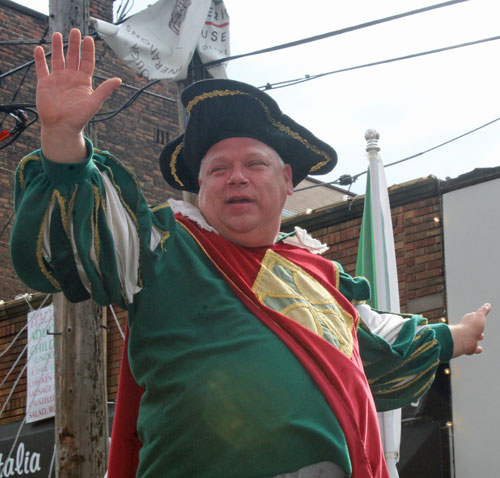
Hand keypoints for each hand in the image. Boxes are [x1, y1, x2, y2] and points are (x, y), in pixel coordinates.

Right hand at [35, 29, 121, 161]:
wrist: (62, 127)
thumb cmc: (80, 118)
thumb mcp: (94, 102)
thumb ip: (105, 90)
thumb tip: (119, 80)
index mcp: (83, 81)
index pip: (86, 62)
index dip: (88, 50)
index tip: (89, 38)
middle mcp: (71, 78)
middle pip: (73, 57)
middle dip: (74, 44)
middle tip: (74, 31)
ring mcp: (57, 79)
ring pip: (57, 59)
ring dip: (57, 47)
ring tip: (57, 34)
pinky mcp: (45, 83)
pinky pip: (42, 68)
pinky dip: (39, 59)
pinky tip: (39, 49)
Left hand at [450, 303, 490, 357]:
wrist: (463, 339)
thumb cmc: (471, 326)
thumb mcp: (479, 316)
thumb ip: (483, 310)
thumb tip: (487, 305)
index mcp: (468, 321)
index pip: (473, 318)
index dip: (476, 317)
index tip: (478, 316)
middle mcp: (466, 330)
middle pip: (472, 328)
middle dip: (477, 328)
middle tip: (479, 326)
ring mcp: (467, 339)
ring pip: (472, 338)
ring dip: (476, 337)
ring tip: (480, 337)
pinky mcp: (468, 348)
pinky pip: (473, 349)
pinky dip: (476, 349)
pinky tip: (479, 349)